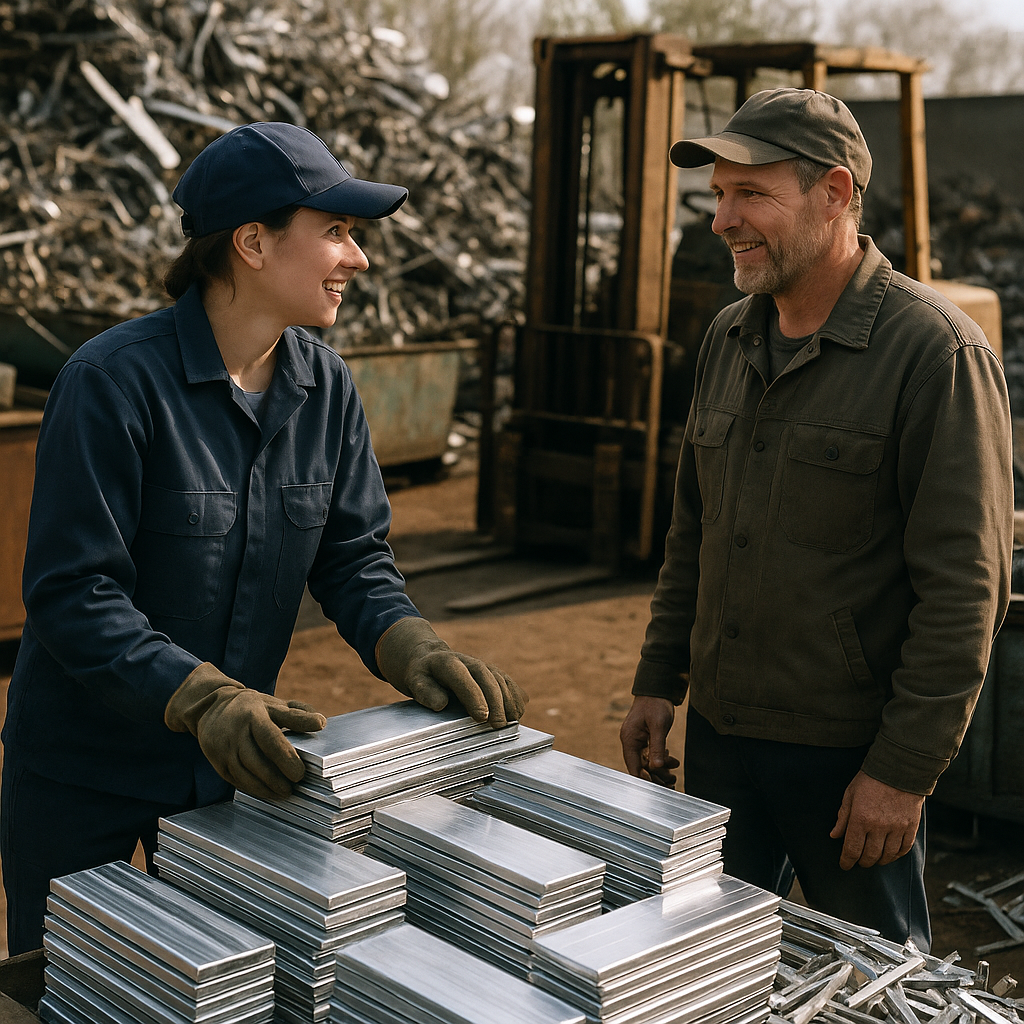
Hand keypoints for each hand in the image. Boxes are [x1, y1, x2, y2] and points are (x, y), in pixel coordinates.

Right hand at [165, 663, 325, 799]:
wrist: (210, 707)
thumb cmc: (251, 707)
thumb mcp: (273, 704)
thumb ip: (297, 714)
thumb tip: (321, 722)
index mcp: (252, 715)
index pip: (270, 739)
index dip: (285, 758)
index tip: (300, 773)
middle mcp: (234, 733)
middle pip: (256, 761)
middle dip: (276, 778)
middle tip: (294, 787)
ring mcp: (223, 749)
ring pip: (244, 774)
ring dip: (265, 788)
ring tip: (283, 793)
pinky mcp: (217, 763)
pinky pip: (236, 780)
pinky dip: (253, 789)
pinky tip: (267, 792)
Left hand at [376, 617, 526, 728]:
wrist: (432, 660)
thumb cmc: (424, 676)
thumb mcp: (416, 682)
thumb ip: (426, 692)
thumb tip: (441, 704)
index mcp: (447, 663)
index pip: (463, 678)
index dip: (474, 697)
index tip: (482, 717)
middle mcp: (469, 661)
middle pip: (487, 678)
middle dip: (495, 702)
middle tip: (498, 725)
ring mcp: (483, 666)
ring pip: (501, 679)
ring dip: (509, 699)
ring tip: (512, 720)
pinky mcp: (493, 672)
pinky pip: (508, 681)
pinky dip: (516, 694)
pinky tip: (519, 710)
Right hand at [619, 695, 678, 785]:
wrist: (657, 690)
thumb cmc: (656, 704)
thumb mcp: (659, 726)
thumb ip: (657, 747)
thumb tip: (656, 767)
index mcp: (629, 739)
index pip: (633, 766)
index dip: (645, 779)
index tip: (660, 787)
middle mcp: (630, 741)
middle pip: (640, 767)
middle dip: (656, 776)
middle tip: (672, 781)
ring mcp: (636, 741)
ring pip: (646, 763)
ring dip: (660, 769)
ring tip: (675, 773)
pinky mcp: (643, 739)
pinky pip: (650, 755)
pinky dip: (661, 760)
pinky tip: (671, 760)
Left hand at [830, 770, 924, 869]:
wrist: (899, 770)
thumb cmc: (870, 780)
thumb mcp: (850, 794)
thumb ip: (843, 817)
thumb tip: (834, 836)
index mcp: (861, 818)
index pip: (852, 848)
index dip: (847, 861)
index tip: (844, 865)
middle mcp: (879, 827)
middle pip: (870, 855)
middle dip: (862, 862)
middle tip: (858, 861)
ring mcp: (897, 828)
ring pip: (887, 855)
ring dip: (879, 861)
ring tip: (873, 859)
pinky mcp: (911, 827)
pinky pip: (904, 849)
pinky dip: (895, 855)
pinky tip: (890, 854)